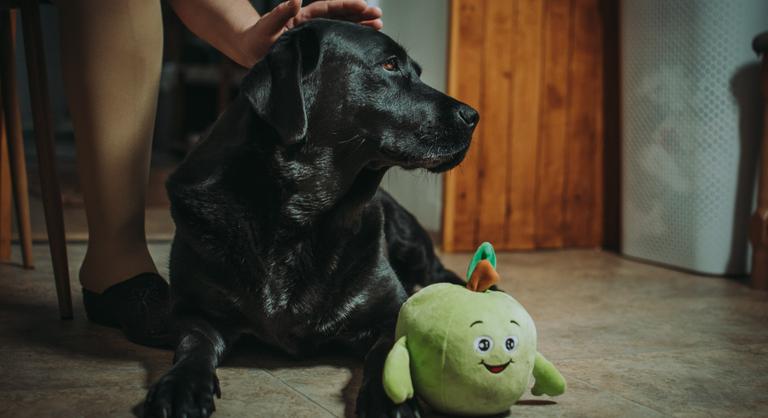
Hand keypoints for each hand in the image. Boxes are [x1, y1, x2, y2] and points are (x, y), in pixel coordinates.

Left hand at [242, 0, 382, 66]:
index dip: (346, 7)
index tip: (363, 6)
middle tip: (379, 16)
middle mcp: (312, 25)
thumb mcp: (267, 26)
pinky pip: (336, 44)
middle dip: (360, 15)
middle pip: (340, 17)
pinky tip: (364, 45)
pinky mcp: (316, 51)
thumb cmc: (256, 39)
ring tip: (379, 27)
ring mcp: (315, 38)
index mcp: (303, 17)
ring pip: (342, 29)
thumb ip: (280, 14)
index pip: (329, 9)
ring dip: (360, 28)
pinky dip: (350, 43)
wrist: (251, 54)